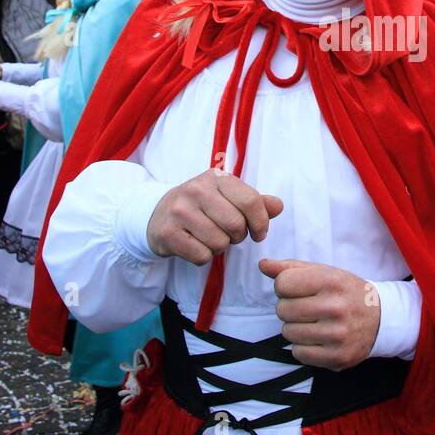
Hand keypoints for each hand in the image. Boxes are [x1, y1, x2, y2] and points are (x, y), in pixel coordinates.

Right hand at [145, 170, 282, 264]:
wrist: (156, 214)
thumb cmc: (201, 206)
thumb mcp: (227, 197)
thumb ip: (255, 202)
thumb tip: (278, 206)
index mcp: (216, 178)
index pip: (251, 201)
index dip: (261, 222)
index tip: (259, 233)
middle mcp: (196, 189)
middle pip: (236, 225)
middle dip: (238, 237)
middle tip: (228, 234)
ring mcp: (179, 211)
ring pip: (219, 243)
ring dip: (220, 247)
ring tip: (209, 237)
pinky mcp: (167, 233)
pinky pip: (201, 256)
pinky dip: (203, 257)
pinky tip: (195, 245)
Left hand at [259, 258, 379, 370]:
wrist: (380, 319)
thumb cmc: (345, 292)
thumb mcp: (324, 272)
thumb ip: (291, 268)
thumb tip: (263, 264)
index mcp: (331, 281)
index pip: (282, 283)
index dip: (286, 287)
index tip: (299, 290)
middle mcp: (335, 307)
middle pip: (282, 309)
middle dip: (290, 308)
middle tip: (308, 308)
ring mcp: (337, 334)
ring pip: (288, 333)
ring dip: (296, 329)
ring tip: (314, 323)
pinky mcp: (337, 356)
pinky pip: (298, 353)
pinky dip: (304, 348)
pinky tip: (318, 339)